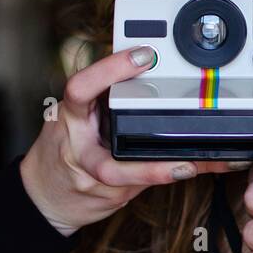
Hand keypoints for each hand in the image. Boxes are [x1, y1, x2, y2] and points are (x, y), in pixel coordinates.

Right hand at [20, 46, 243, 236]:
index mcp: (70, 117)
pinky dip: (177, 172)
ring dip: (168, 173)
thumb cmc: (64, 147)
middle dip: (147, 168)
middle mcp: (81, 151)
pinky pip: (145, 184)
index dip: (110, 71)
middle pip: (109, 164)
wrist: (46, 194)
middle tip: (182, 157)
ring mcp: (94, 180)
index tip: (144, 56)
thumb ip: (102, 94)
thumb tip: (148, 63)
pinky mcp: (111, 196)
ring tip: (199, 164)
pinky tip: (206, 166)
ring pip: (132, 180)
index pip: (82, 89)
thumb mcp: (74, 113)